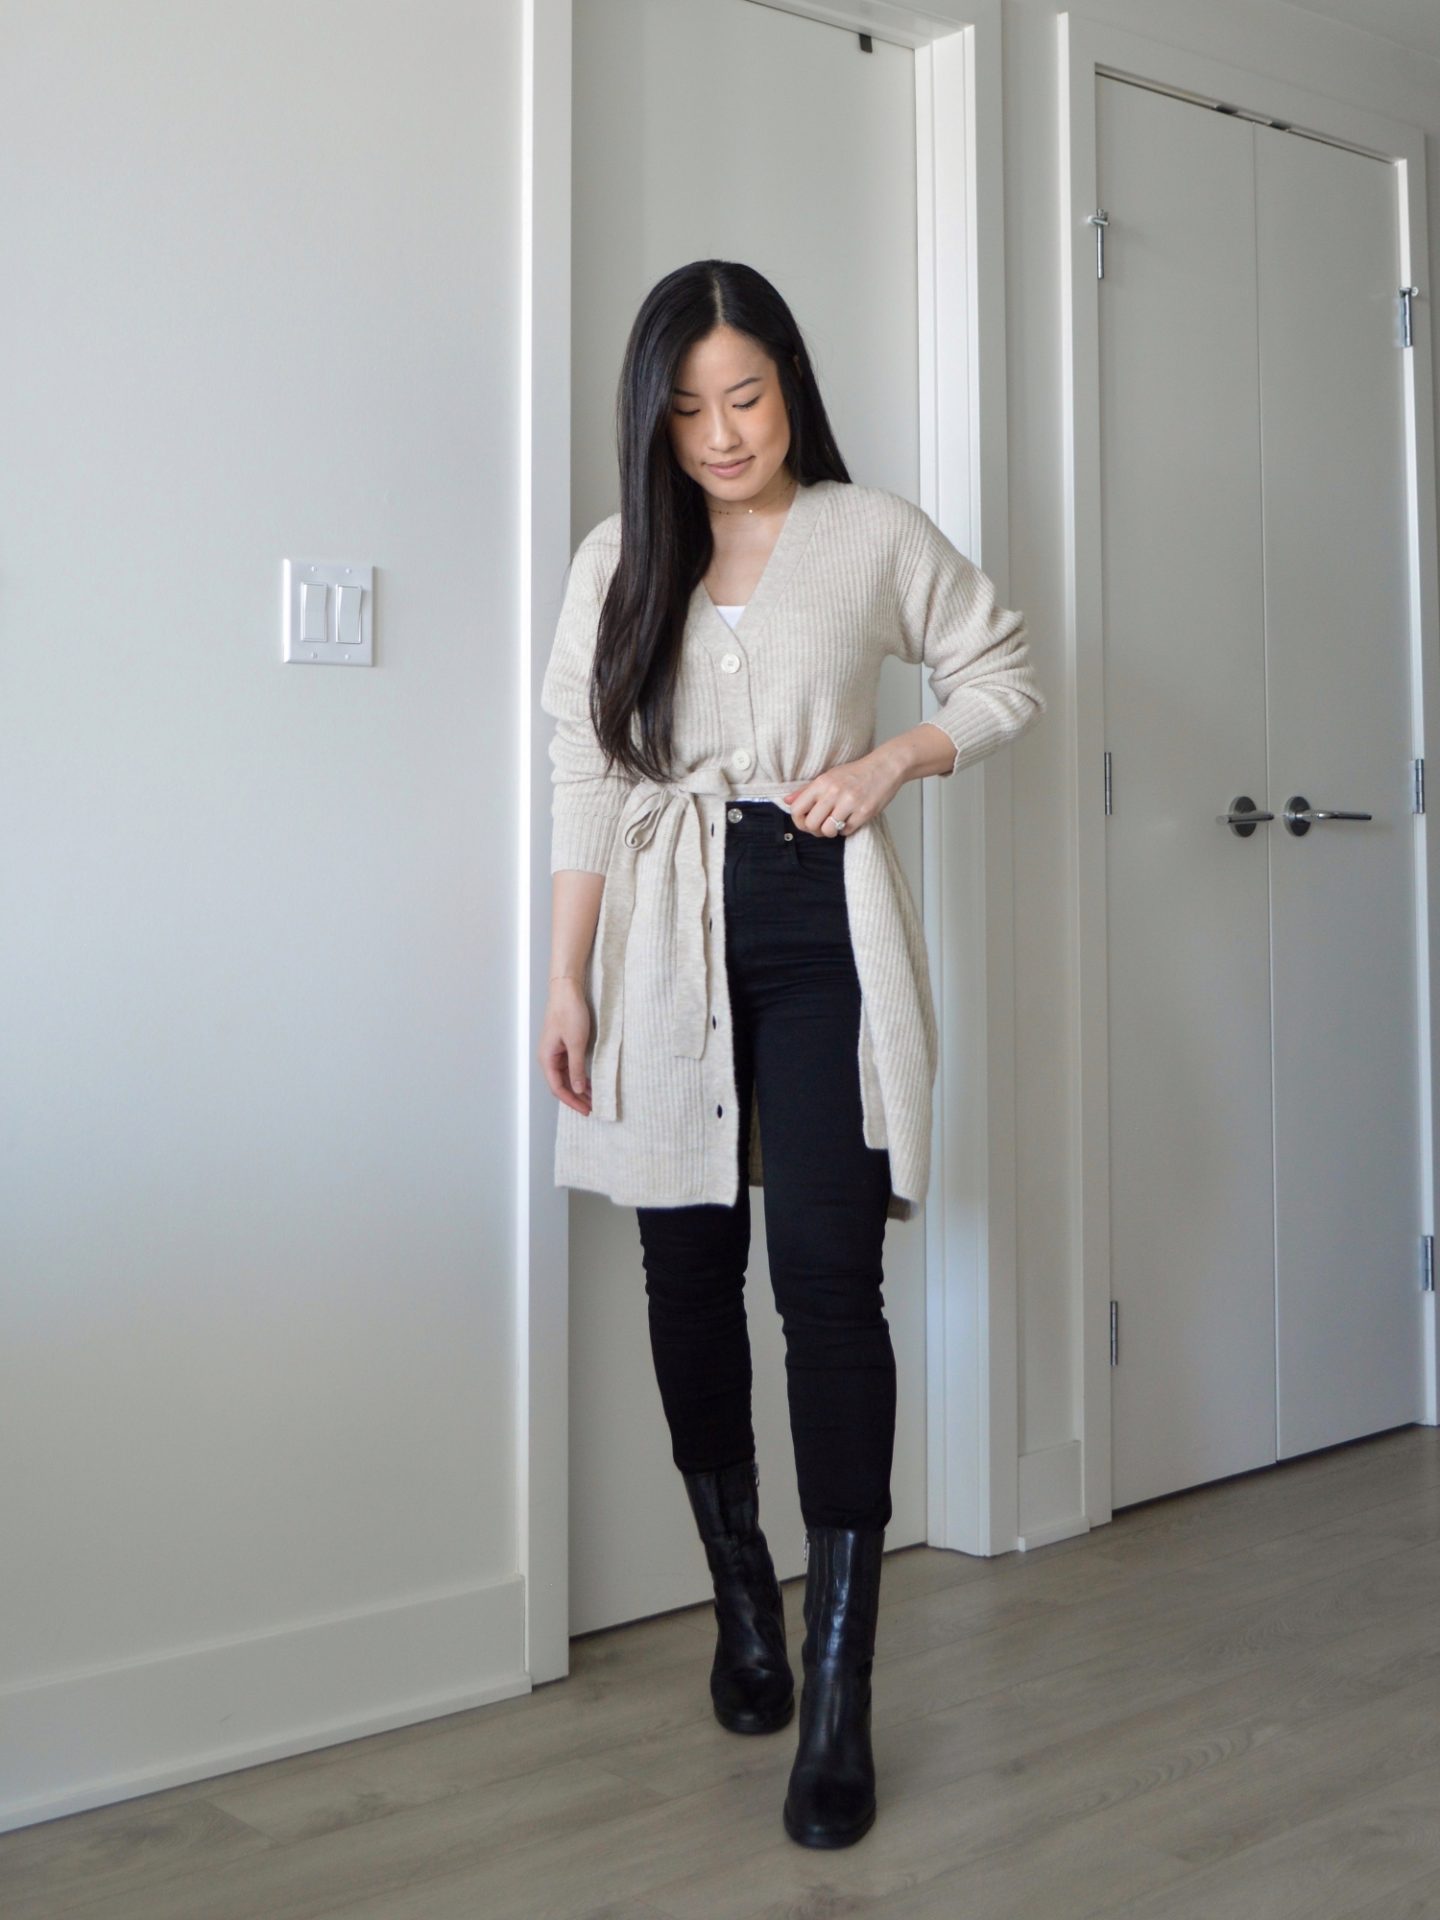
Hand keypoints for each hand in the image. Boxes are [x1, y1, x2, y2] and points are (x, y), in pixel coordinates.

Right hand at [538, 978, 592, 1115]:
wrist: (567, 990)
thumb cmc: (569, 1013)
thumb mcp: (576, 1043)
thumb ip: (576, 1068)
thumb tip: (577, 1089)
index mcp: (547, 1059)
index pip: (558, 1088)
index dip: (572, 1101)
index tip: (586, 1110)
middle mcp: (548, 1058)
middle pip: (561, 1084)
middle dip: (576, 1097)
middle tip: (592, 1108)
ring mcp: (555, 1052)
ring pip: (566, 1076)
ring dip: (578, 1088)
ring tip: (593, 1097)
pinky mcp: (563, 1045)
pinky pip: (569, 1066)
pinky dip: (579, 1076)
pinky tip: (590, 1081)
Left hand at [782, 748, 905, 837]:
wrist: (885, 767)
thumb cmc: (856, 772)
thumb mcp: (829, 776)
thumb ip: (807, 791)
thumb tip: (787, 802)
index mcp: (822, 783)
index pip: (797, 809)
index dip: (798, 821)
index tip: (805, 821)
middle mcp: (834, 792)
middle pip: (811, 824)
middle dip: (815, 830)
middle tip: (822, 826)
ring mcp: (850, 803)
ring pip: (828, 831)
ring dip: (831, 831)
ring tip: (836, 823)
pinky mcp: (864, 812)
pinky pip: (847, 831)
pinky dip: (847, 829)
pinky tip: (850, 819)